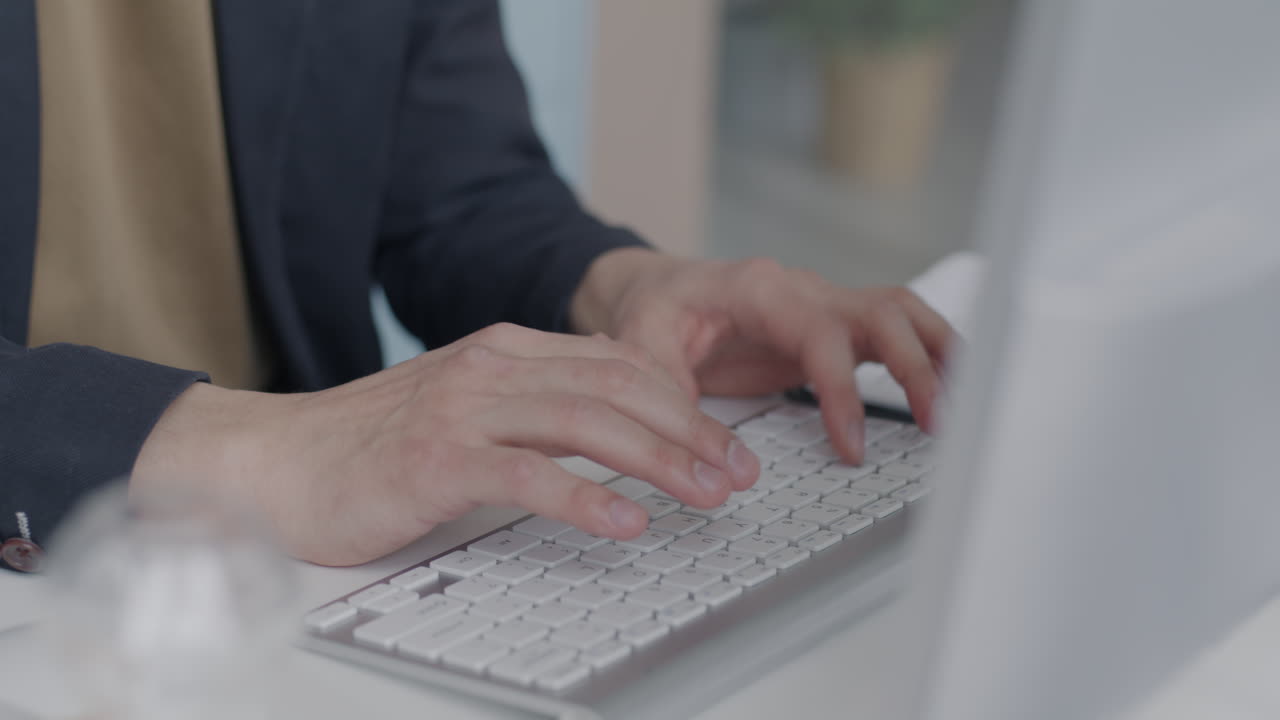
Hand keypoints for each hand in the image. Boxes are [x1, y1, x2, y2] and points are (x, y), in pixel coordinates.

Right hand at [133, 323, 758, 565]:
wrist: (274, 462)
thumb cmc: (371, 445)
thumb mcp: (465, 409)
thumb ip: (532, 408)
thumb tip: (615, 432)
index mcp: (505, 351)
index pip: (618, 364)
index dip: (685, 403)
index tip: (727, 443)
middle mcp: (491, 369)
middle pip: (619, 389)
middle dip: (692, 431)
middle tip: (739, 473)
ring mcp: (464, 411)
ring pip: (587, 423)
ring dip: (661, 460)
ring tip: (708, 494)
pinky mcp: (437, 461)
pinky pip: (529, 477)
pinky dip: (586, 499)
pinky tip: (627, 522)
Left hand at [571, 249, 954, 463]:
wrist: (653, 287)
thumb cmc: (651, 309)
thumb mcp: (641, 347)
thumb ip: (673, 401)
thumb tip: (720, 463)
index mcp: (760, 290)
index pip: (822, 334)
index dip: (843, 391)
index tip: (851, 447)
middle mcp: (802, 289)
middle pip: (881, 313)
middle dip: (915, 366)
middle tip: (937, 423)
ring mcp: (822, 304)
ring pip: (899, 313)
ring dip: (936, 354)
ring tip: (965, 406)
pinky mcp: (830, 326)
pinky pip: (891, 330)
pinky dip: (926, 354)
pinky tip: (948, 389)